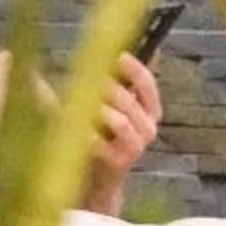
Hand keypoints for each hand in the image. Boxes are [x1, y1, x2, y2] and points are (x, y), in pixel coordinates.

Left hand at [83, 53, 160, 213]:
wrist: (96, 178)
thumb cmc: (101, 133)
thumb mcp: (108, 103)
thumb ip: (114, 79)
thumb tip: (114, 48)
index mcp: (149, 110)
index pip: (148, 85)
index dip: (135, 69)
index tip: (119, 56)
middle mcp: (148, 128)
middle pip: (130, 101)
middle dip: (107, 88)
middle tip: (86, 80)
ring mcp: (136, 147)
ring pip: (119, 120)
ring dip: (97, 109)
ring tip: (77, 104)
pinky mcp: (120, 163)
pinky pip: (103, 142)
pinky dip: (88, 132)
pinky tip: (76, 127)